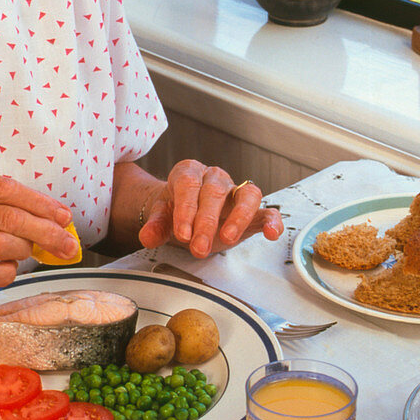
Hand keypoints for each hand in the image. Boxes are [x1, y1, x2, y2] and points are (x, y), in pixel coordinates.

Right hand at [0, 170, 78, 297]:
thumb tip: (32, 211)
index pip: (6, 188)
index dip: (40, 202)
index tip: (63, 215)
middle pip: (10, 217)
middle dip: (47, 231)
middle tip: (68, 244)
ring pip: (2, 244)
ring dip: (27, 252)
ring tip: (34, 255)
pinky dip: (6, 273)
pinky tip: (8, 270)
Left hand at [137, 160, 283, 257]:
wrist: (183, 213)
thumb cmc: (174, 210)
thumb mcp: (160, 215)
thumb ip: (155, 225)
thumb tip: (148, 237)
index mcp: (189, 173)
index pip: (189, 185)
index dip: (186, 209)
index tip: (182, 233)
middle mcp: (214, 178)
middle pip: (214, 193)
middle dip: (206, 222)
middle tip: (198, 247)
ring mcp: (235, 192)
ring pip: (246, 195)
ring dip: (239, 218)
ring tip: (229, 238)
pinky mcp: (252, 210)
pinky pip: (266, 211)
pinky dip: (272, 221)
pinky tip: (271, 234)